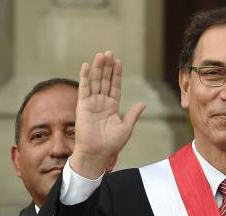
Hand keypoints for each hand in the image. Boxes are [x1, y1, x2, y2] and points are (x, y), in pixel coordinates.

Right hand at [71, 51, 144, 178]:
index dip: (116, 74)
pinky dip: (85, 77)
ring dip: (98, 68)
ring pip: (95, 82)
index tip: (118, 61)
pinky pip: (84, 89)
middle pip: (104, 80)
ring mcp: (91, 104)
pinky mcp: (83, 106)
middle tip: (109, 52)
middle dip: (107, 67)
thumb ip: (132, 114)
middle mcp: (101, 103)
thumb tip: (142, 104)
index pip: (114, 86)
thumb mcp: (126, 128)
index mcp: (112, 107)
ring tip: (101, 55)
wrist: (96, 153)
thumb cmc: (111, 145)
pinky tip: (87, 66)